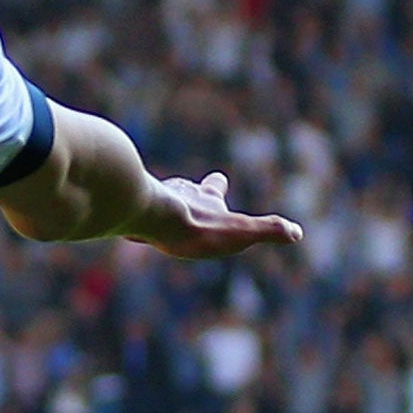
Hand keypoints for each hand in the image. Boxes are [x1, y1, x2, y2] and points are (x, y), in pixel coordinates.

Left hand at [125, 171, 301, 259]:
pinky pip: (125, 209)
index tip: (219, 179)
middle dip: (185, 193)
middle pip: (181, 190)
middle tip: (183, 190)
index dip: (217, 186)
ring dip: (153, 203)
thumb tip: (298, 232)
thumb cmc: (195, 228)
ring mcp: (150, 199)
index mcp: (203, 200)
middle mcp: (176, 194)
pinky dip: (124, 212)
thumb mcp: (240, 232)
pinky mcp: (125, 209)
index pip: (214, 189)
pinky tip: (114, 220)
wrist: (148, 217)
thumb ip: (269, 230)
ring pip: (152, 199)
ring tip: (146, 211)